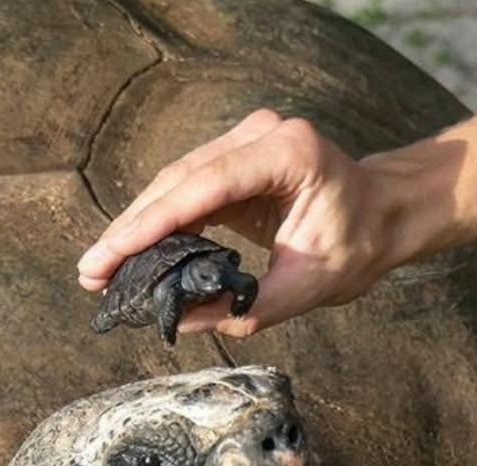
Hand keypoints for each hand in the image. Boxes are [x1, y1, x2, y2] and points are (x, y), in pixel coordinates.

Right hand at [76, 109, 401, 336]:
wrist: (384, 214)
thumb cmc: (357, 246)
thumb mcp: (308, 288)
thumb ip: (247, 308)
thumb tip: (181, 319)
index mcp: (287, 153)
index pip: (203, 187)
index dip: (151, 224)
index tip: (113, 256)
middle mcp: (261, 135)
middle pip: (178, 181)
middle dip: (131, 229)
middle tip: (91, 272)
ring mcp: (245, 142)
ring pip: (174, 184)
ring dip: (136, 227)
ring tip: (100, 269)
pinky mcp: (235, 159)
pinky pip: (187, 191)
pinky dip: (159, 224)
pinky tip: (132, 255)